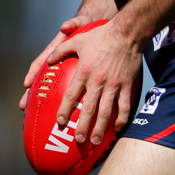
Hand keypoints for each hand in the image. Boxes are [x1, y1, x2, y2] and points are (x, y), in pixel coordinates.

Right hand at [19, 15, 92, 111]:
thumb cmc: (88, 23)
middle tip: (24, 108)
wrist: (100, 24)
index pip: (42, 61)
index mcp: (57, 49)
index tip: (26, 84)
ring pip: (55, 87)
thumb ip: (73, 23)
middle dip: (33, 93)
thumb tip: (64, 26)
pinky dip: (67, 100)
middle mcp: (60, 61)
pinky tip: (68, 113)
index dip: (33, 72)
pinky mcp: (79, 73)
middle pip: (43, 78)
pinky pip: (72, 88)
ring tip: (40, 117)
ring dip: (47, 101)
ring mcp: (67, 68)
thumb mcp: (82, 22)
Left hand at [47, 19, 141, 145]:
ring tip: (95, 141)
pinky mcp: (126, 85)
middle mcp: (98, 81)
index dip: (64, 109)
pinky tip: (117, 128)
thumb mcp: (78, 39)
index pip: (71, 94)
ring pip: (106, 112)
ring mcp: (113, 85)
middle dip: (82, 126)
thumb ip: (61, 50)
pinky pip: (124, 106)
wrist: (127, 33)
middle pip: (89, 109)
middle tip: (78, 139)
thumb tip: (48, 60)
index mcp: (84, 71)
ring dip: (100, 128)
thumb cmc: (101, 35)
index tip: (60, 121)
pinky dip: (121, 119)